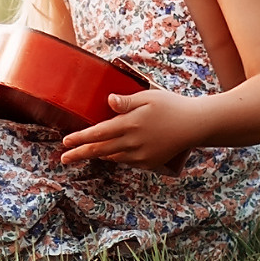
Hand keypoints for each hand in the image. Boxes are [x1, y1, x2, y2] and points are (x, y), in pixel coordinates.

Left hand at [60, 88, 202, 170]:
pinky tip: (113, 152)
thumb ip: (126, 101)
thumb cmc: (171, 106)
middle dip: (80, 154)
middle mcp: (133, 143)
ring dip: (98, 155)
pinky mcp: (150, 163)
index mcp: (129, 124)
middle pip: (99, 151)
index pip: (97, 134)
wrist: (195, 125)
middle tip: (63, 159)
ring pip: (113, 157)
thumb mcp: (148, 97)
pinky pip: (127, 162)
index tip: (65, 143)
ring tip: (86, 152)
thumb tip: (108, 100)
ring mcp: (141, 155)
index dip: (79, 139)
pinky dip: (117, 157)